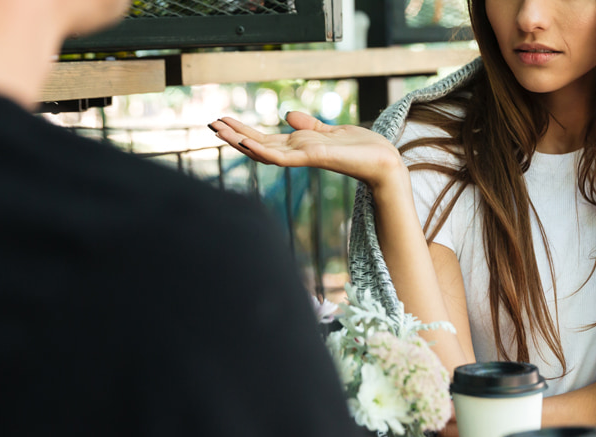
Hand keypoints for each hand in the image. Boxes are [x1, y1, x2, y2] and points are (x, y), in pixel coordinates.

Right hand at [209, 112, 405, 190]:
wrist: (385, 162)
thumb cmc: (363, 149)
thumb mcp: (331, 131)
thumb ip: (310, 126)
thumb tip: (289, 115)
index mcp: (301, 147)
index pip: (265, 139)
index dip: (244, 131)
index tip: (224, 120)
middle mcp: (298, 154)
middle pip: (259, 144)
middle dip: (235, 135)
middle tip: (211, 123)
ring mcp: (304, 158)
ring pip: (264, 151)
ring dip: (241, 141)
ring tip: (219, 129)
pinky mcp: (313, 159)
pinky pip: (282, 157)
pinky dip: (263, 150)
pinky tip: (246, 143)